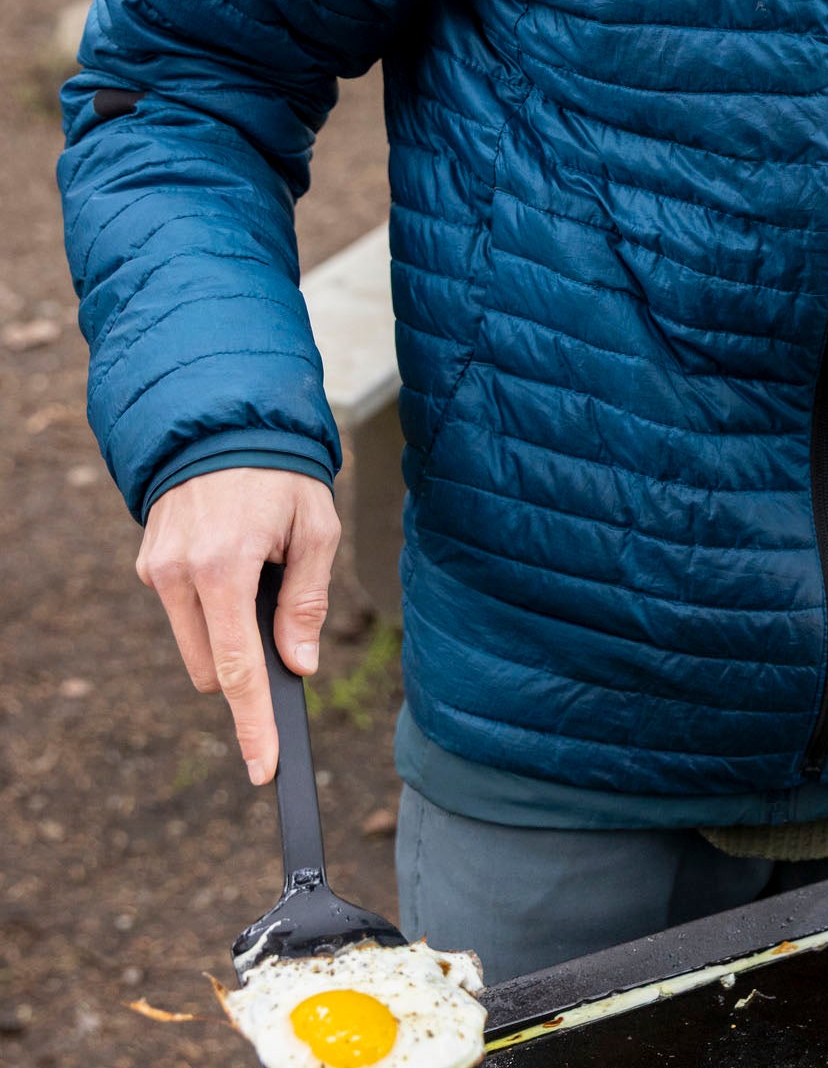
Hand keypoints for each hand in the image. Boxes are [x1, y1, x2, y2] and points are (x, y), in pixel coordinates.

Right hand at [135, 469, 340, 784]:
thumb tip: (299, 664)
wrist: (224, 423)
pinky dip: (210, 604)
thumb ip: (306, 601)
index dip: (253, 724)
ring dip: (227, 631)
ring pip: (194, 643)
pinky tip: (232, 558)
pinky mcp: (148, 562)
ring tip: (258, 569)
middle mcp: (179, 574)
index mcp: (224, 568)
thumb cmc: (281, 475)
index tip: (263, 767)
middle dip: (246, 663)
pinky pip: (183, 610)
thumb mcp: (315, 529)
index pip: (237, 669)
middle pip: (212, 668)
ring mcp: (156, 570)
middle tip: (282, 616)